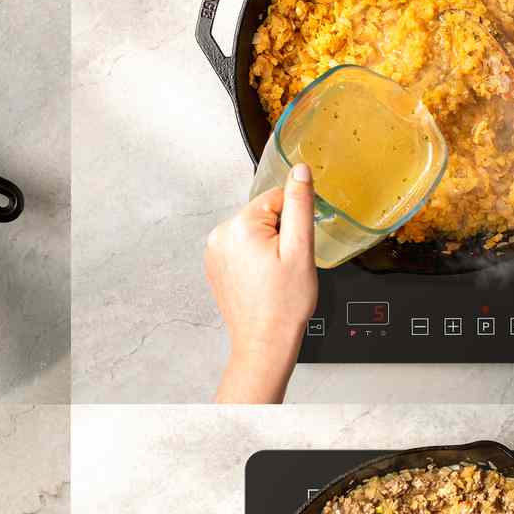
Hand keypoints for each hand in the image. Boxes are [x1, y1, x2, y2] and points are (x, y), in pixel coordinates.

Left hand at [205, 163, 317, 402]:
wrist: (263, 342)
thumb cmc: (284, 304)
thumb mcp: (300, 250)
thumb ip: (299, 205)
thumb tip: (300, 171)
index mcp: (239, 226)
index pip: (277, 198)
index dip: (293, 222)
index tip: (293, 249)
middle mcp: (219, 235)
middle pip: (263, 214)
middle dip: (279, 234)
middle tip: (284, 266)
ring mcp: (213, 251)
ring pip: (253, 231)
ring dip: (267, 247)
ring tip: (272, 276)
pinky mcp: (214, 265)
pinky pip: (242, 248)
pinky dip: (254, 259)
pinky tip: (261, 281)